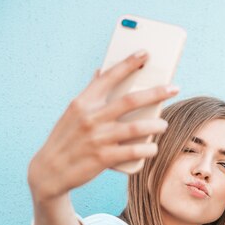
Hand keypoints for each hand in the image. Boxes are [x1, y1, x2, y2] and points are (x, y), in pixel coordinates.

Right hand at [28, 51, 177, 202]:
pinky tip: (153, 147)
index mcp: (82, 103)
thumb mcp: (72, 113)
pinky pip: (134, 151)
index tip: (145, 54)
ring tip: (164, 124)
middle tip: (175, 88)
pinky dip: (148, 149)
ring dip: (156, 125)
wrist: (50, 171)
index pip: (109, 77)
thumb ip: (89, 94)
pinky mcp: (103, 158)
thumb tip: (101, 71)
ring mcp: (97, 138)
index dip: (128, 64)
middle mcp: (90, 118)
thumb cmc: (66, 139)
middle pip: (130, 101)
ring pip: (136, 128)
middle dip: (156, 92)